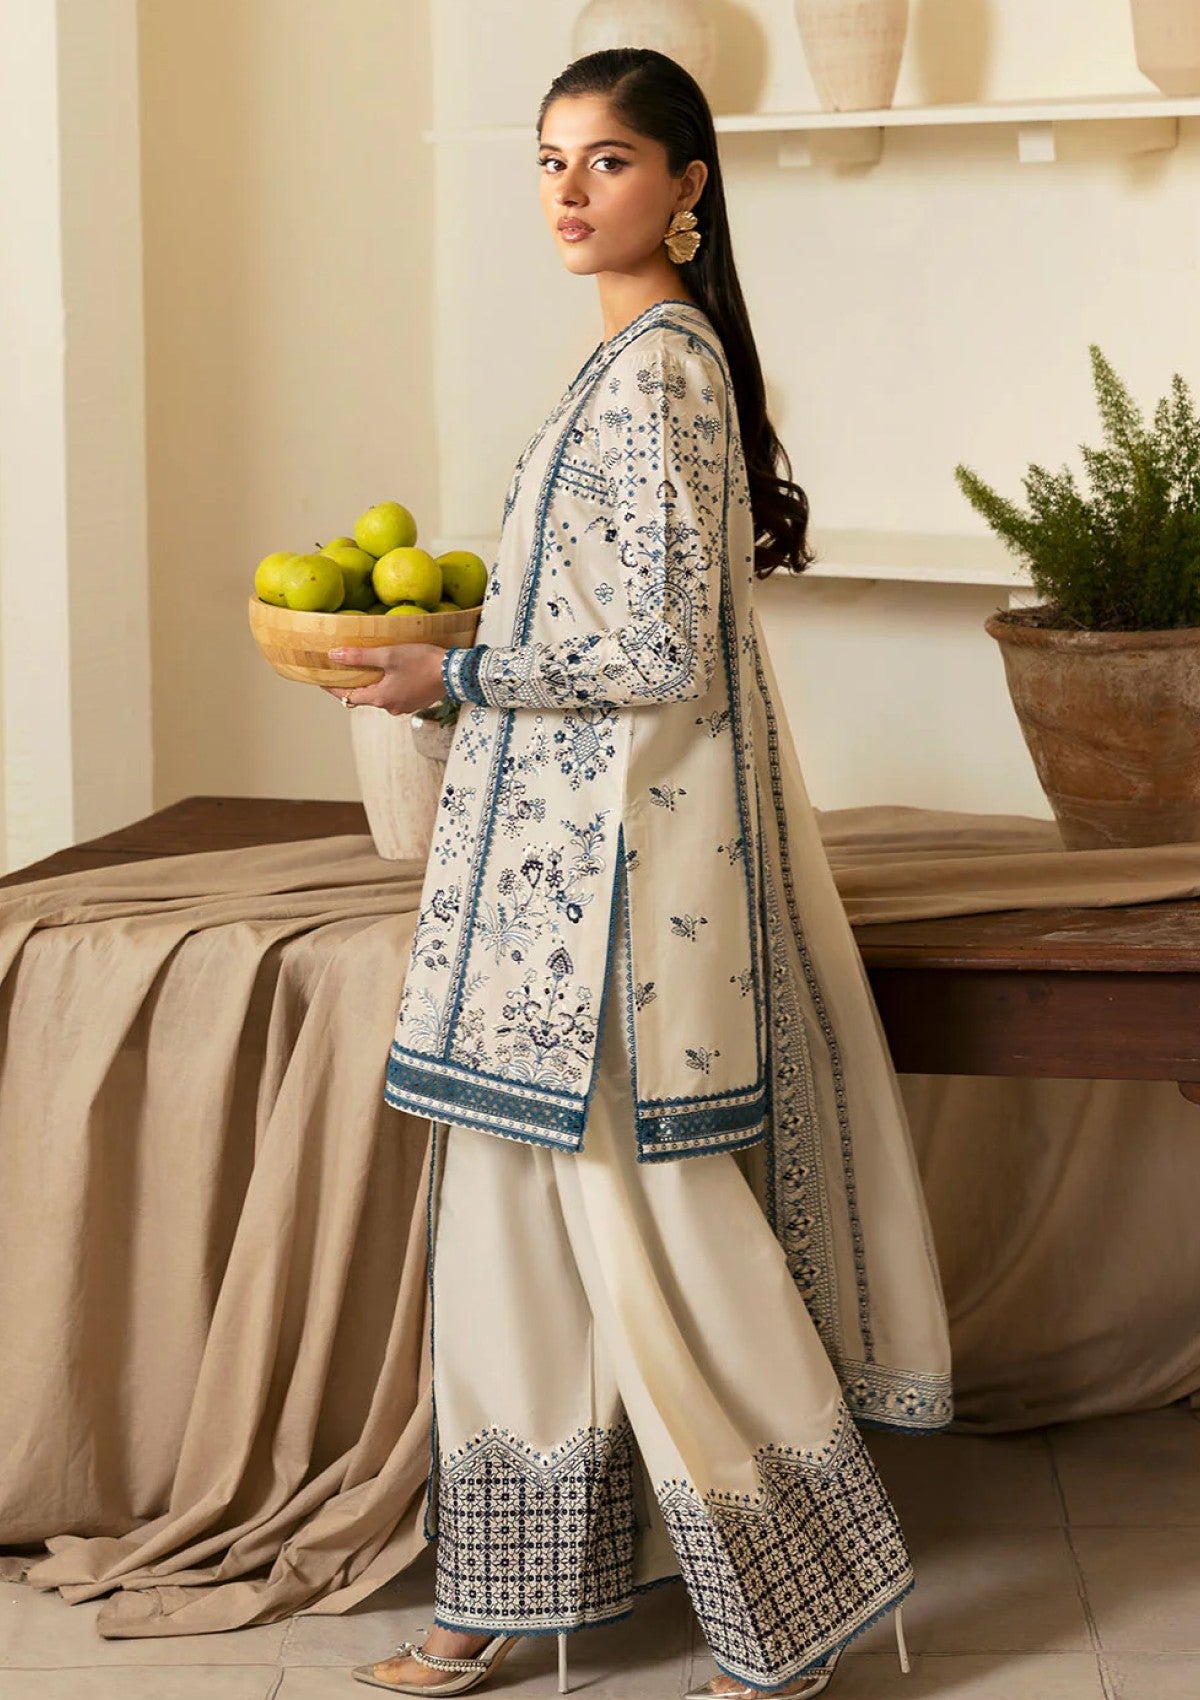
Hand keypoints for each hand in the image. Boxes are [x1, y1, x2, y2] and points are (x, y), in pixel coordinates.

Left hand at [322, 642, 446, 713]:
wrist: (455, 672)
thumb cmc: (422, 662)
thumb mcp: (389, 655)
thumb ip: (360, 657)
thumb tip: (333, 655)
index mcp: (381, 698)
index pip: (348, 696)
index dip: (333, 688)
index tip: (321, 681)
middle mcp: (391, 707)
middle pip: (364, 697)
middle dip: (354, 684)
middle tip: (344, 671)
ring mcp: (405, 707)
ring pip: (381, 696)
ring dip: (374, 685)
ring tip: (369, 669)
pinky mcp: (416, 702)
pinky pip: (395, 696)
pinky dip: (388, 686)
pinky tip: (392, 673)